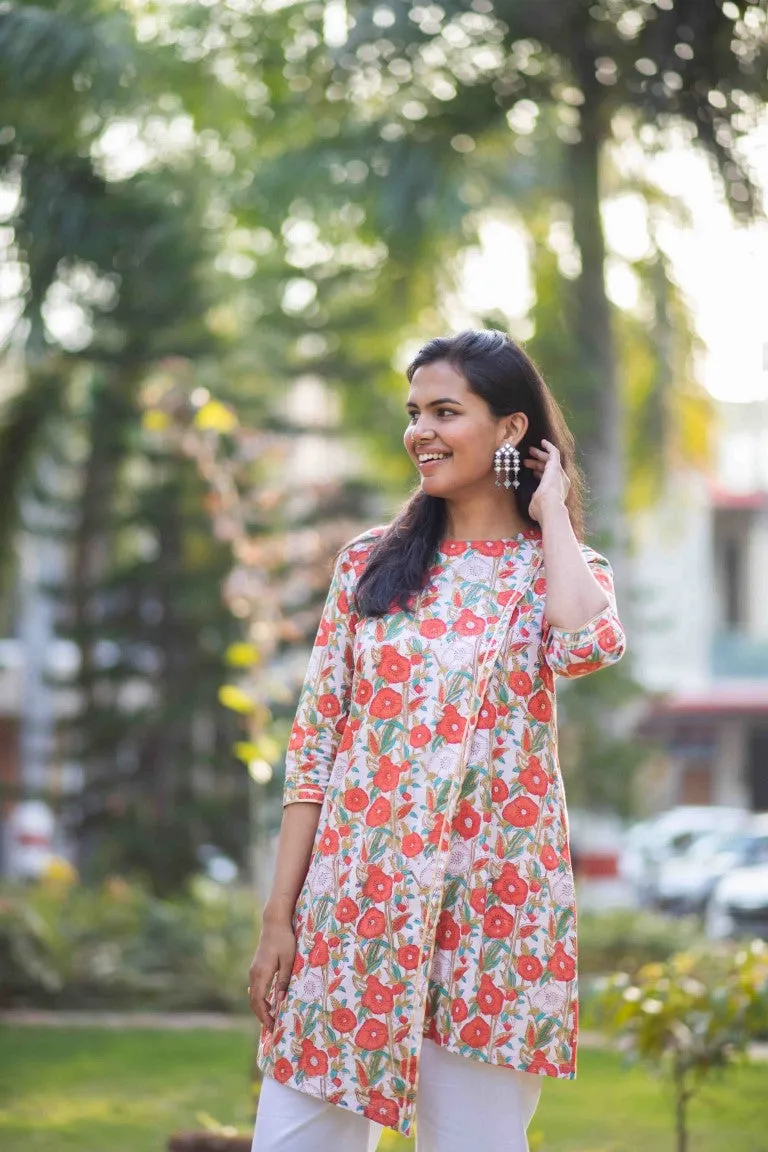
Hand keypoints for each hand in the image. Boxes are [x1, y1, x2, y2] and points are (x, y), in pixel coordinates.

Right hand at [248, 914, 295, 1030]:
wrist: (274, 922)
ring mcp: (254, 970)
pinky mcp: (257, 967)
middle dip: (262, 1016)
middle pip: (254, 1001)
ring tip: (272, 1019)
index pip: (258, 1001)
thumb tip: (281, 1001)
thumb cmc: (284, 940)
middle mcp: (254, 973)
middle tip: (273, 1028)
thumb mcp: (288, 961)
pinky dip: (261, 999)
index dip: (264, 1016)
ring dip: (261, 1008)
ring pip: (254, 995)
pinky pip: (256, 988)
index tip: (273, 1027)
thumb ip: (284, 980)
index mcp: (261, 973)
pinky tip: (270, 1004)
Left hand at [525, 439, 570, 524]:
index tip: (532, 473)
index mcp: (558, 492)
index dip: (540, 475)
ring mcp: (560, 474)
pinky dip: (549, 446)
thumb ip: (536, 500)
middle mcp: (561, 482)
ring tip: (529, 450)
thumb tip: (533, 499)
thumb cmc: (542, 510)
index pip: (549, 479)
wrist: (550, 508)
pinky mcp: (556, 466)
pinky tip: (543, 441)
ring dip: (540, 455)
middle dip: (538, 463)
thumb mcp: (537, 505)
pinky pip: (554, 453)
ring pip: (550, 460)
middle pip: (549, 469)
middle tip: (527, 460)